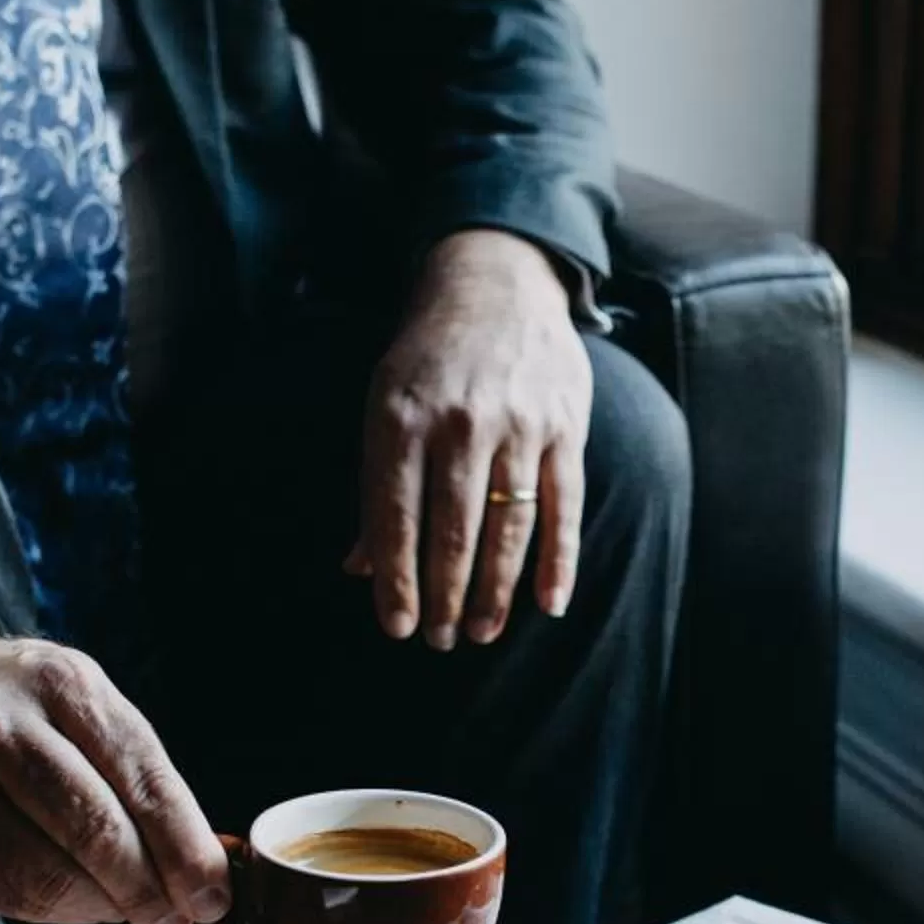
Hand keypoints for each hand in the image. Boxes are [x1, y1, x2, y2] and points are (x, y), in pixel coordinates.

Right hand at [0, 583, 228, 923]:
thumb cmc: (14, 707)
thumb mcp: (80, 703)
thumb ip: (138, 775)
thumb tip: (201, 871)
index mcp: (58, 685)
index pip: (139, 778)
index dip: (184, 849)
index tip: (213, 896)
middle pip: (92, 830)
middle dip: (146, 891)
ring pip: (45, 877)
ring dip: (100, 908)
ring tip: (124, 910)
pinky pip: (4, 897)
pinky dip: (51, 909)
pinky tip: (69, 898)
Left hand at [349, 229, 589, 648]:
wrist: (496, 283)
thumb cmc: (430, 359)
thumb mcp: (385, 405)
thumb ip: (377, 487)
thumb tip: (358, 567)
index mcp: (401, 416)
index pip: (395, 514)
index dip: (396, 578)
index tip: (397, 627)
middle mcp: (459, 422)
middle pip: (452, 530)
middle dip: (444, 594)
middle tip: (439, 640)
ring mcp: (517, 424)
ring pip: (508, 525)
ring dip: (496, 589)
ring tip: (481, 632)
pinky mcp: (564, 426)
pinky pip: (564, 504)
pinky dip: (559, 559)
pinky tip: (549, 603)